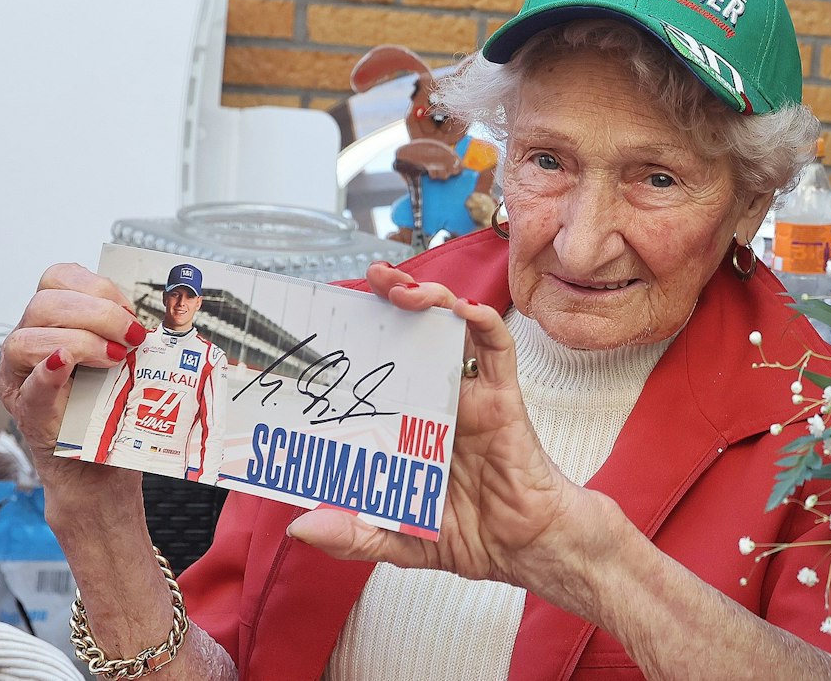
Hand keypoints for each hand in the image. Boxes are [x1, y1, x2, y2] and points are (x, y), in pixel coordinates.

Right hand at [0, 264, 149, 510]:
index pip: (58, 278)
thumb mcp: (127, 361)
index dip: (97, 286)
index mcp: (53, 324)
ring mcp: (21, 379)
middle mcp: (29, 346)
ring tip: (114, 359)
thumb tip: (174, 307)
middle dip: (97, 313)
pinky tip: (65, 364)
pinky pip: (27, 385)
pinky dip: (48, 372)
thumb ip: (131, 333)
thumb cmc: (113, 410)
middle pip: (44, 303)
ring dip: (79, 340)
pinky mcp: (27, 412)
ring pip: (25, 338)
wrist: (101, 466)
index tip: (129, 309)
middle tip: (130, 338)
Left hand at [286, 264, 621, 606]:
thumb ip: (354, 536)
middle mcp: (439, 402)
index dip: (361, 342)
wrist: (527, 549)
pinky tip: (464, 310)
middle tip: (368, 281)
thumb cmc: (473, 538)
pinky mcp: (503, 399)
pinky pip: (496, 351)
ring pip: (452, 331)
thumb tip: (303, 526)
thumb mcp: (398, 539)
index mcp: (410, 428)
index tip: (327, 323)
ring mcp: (471, 397)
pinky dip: (483, 324)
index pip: (381, 372)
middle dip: (392, 301)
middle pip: (415, 336)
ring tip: (402, 289)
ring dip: (430, 300)